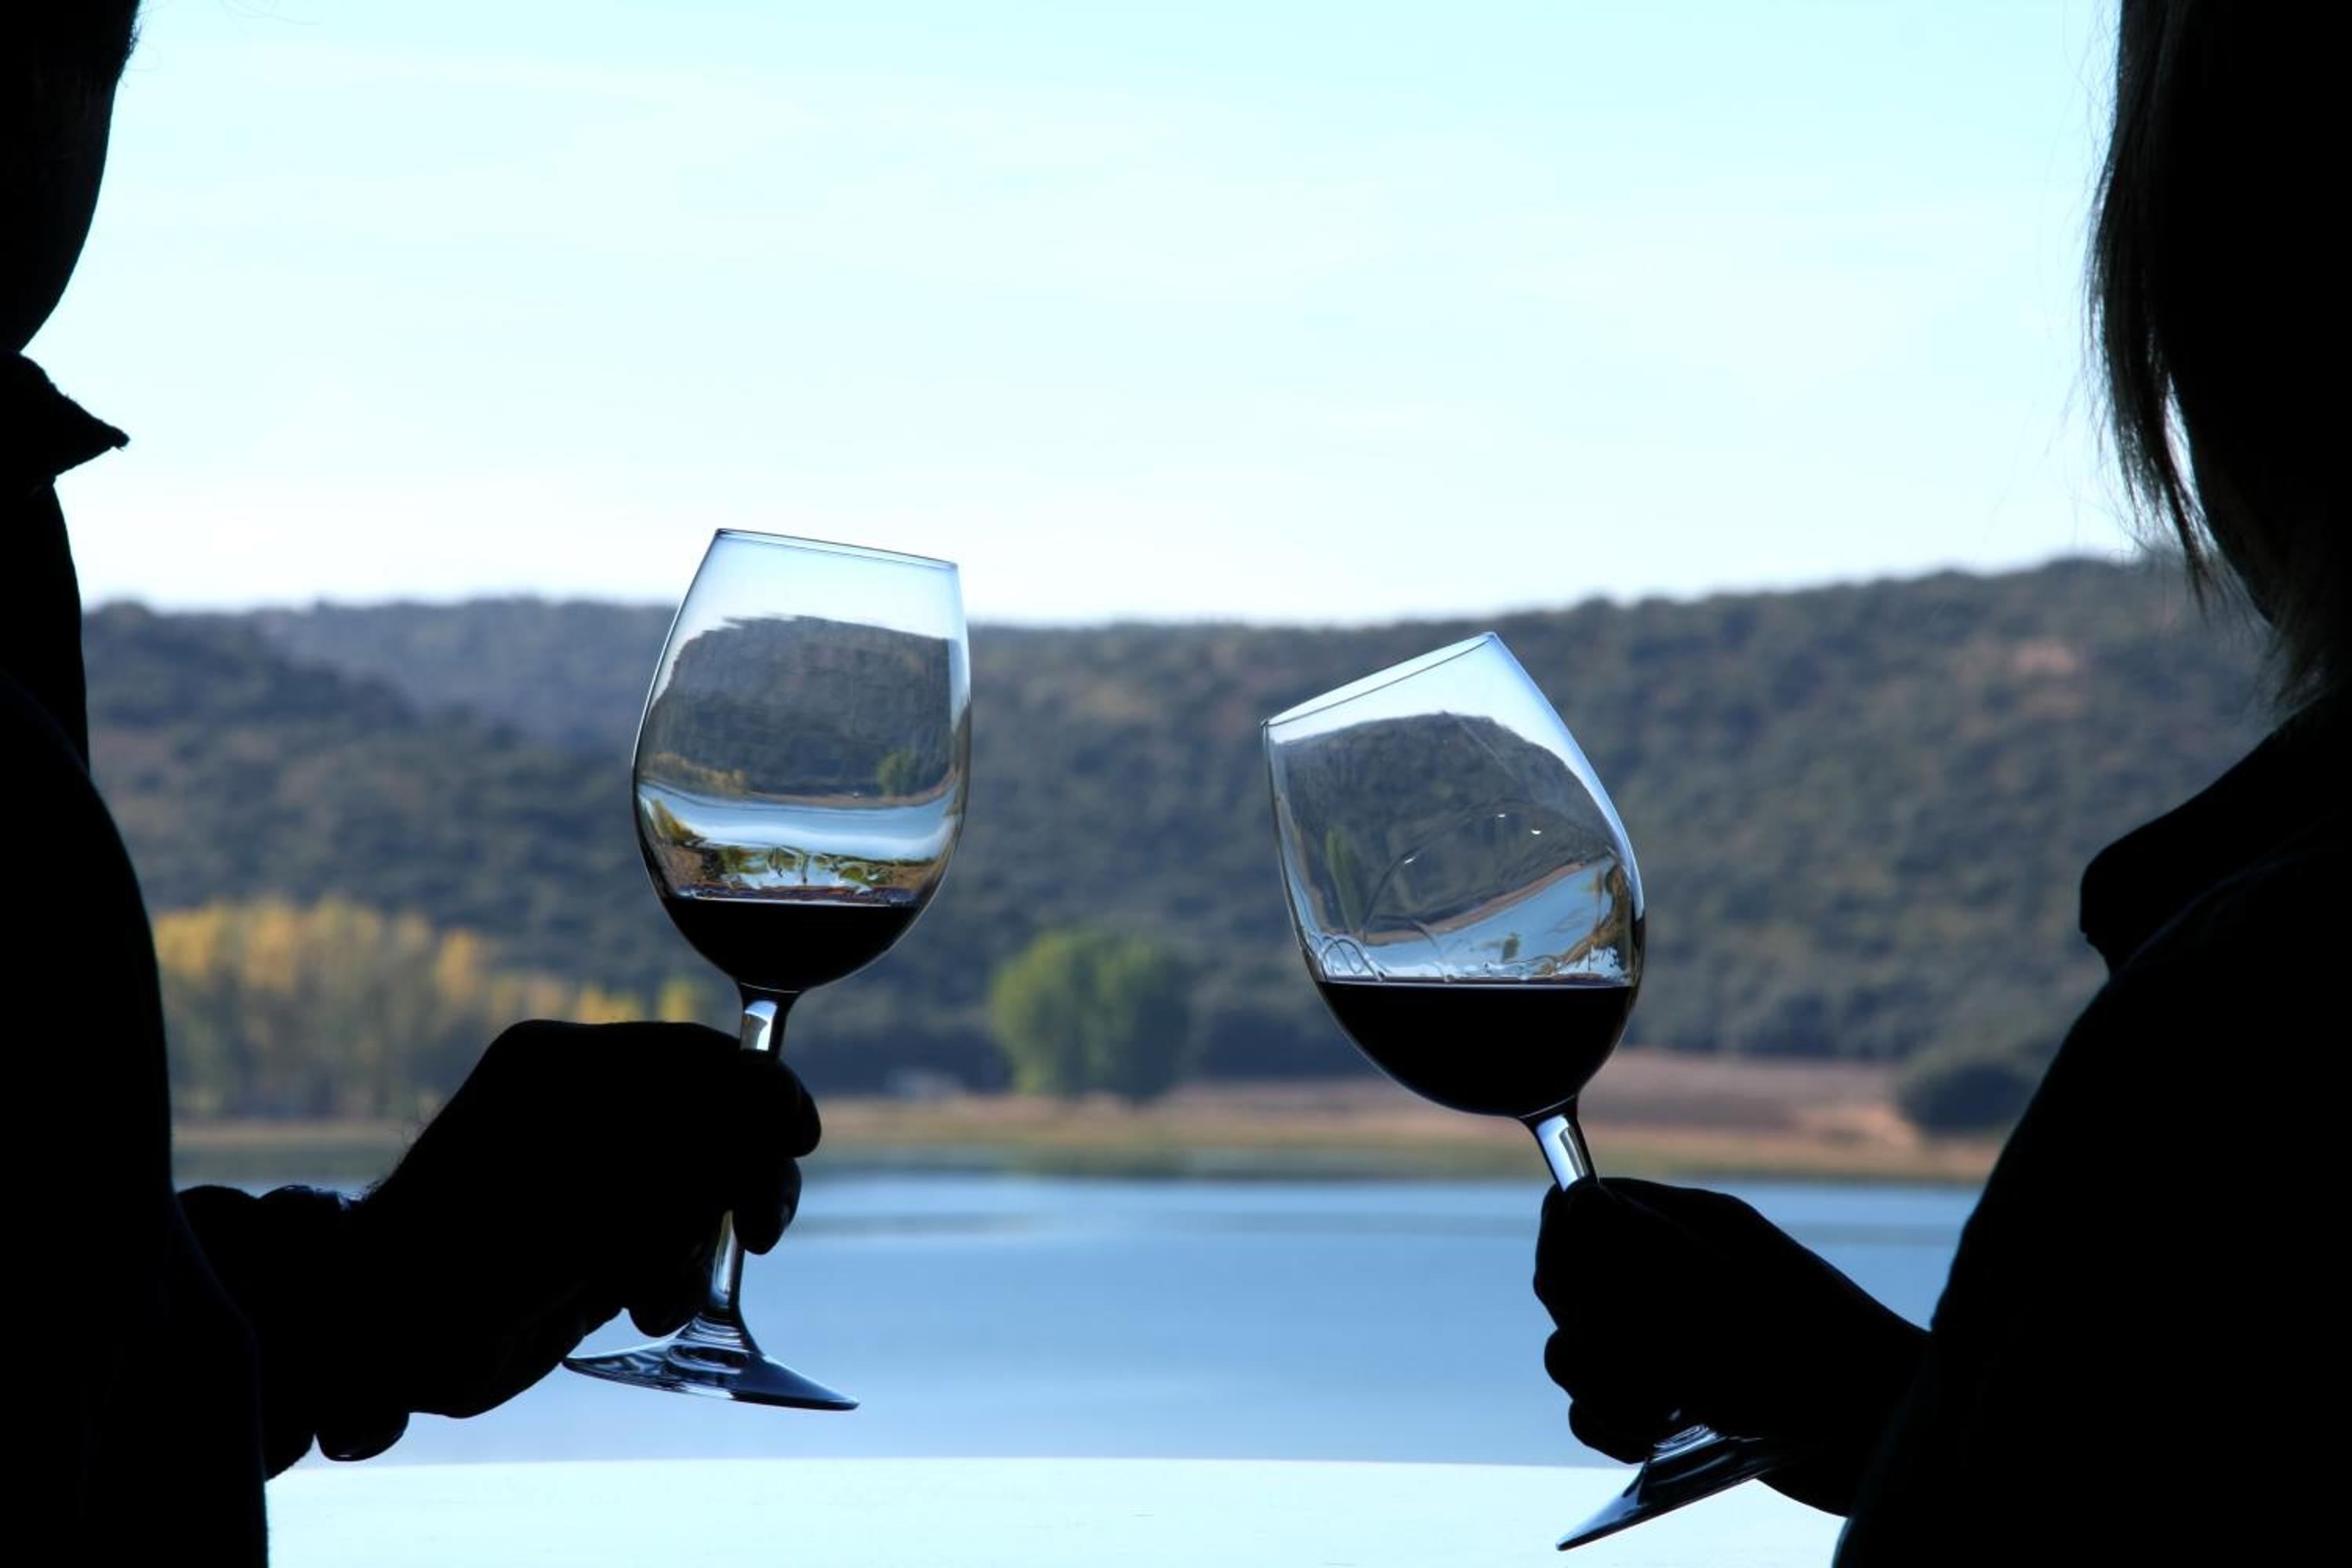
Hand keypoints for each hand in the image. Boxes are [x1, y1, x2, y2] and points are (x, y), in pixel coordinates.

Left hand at [315, 1020, 819, 1458]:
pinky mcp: (587, 1232)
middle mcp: (580, 1109)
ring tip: (655, 1302)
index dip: (764, 1093)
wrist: (367, 1338)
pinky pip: (667, 1234)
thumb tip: (779, 1109)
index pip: (701, 1057)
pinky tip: (641, 1310)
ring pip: (697, 1186)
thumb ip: (693, 1150)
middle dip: (740, 1178)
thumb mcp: (592, 1201)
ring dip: (698, 1241)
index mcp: (567, 1068)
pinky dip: (670, 1271)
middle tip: (756, 1236)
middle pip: (713, 1120)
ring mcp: (584, 1170)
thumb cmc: (462, 1260)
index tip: (796, 1143)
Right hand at [1535, 1178, 1922, 1514]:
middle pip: (1565, 1282)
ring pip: (1573, 1350)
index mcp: (1687, 1227)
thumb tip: (1575, 1196)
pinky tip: (1650, 1442)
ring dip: (1600, 1386)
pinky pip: (1593, 1409)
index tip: (1589, 1293)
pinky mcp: (1665, 1402)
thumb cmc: (1819, 1360)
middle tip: (1646, 1355)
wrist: (1880, 1438)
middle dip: (1587, 1328)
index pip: (1579, 1207)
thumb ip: (1644, 1252)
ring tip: (1660, 1411)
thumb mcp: (1728, 1298)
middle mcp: (1667, 1276)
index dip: (1565, 1247)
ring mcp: (1664, 1341)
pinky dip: (1609, 1427)